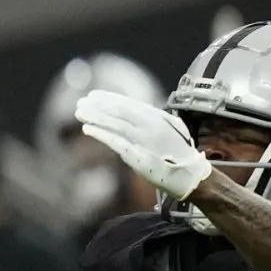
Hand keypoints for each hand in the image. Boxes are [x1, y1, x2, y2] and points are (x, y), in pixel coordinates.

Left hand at [75, 90, 210, 200]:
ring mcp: (145, 140)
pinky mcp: (139, 157)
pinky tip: (87, 129)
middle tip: (80, 102)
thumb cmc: (177, 153)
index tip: (93, 95)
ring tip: (79, 113)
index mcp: (157, 117)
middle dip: (98, 106)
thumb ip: (149, 121)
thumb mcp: (168, 129)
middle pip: (119, 112)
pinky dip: (101, 134)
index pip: (128, 104)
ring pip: (115, 124)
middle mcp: (151, 126)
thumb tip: (130, 114)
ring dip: (95, 117)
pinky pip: (116, 142)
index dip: (109, 99)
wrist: (190, 175)